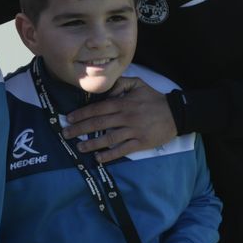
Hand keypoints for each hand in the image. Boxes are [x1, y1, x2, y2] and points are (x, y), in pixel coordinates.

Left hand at [61, 77, 177, 163]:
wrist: (176, 113)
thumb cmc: (154, 99)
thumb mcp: (138, 84)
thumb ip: (121, 83)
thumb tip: (106, 89)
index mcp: (123, 102)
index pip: (98, 108)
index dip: (82, 114)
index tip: (70, 118)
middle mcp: (126, 116)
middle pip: (99, 123)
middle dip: (80, 129)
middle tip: (66, 134)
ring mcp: (133, 130)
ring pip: (109, 138)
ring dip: (92, 143)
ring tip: (79, 147)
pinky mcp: (141, 142)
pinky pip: (122, 149)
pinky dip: (110, 154)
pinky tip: (99, 158)